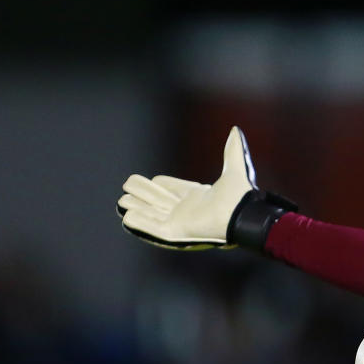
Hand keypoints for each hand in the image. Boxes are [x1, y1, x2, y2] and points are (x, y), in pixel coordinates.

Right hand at [117, 126, 295, 250]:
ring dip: (136, 206)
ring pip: (150, 213)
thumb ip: (233, 150)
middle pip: (156, 199)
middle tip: (128, 184)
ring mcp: (178, 222)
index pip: (171, 188)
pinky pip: (150, 227)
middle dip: (142, 192)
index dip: (160, 184)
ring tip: (122, 200)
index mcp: (196, 197)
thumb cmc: (239, 196)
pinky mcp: (173, 233)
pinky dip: (138, 222)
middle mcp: (186, 210)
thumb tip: (236, 130)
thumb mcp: (235, 167)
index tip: (152, 180)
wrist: (241, 214)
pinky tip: (126, 215)